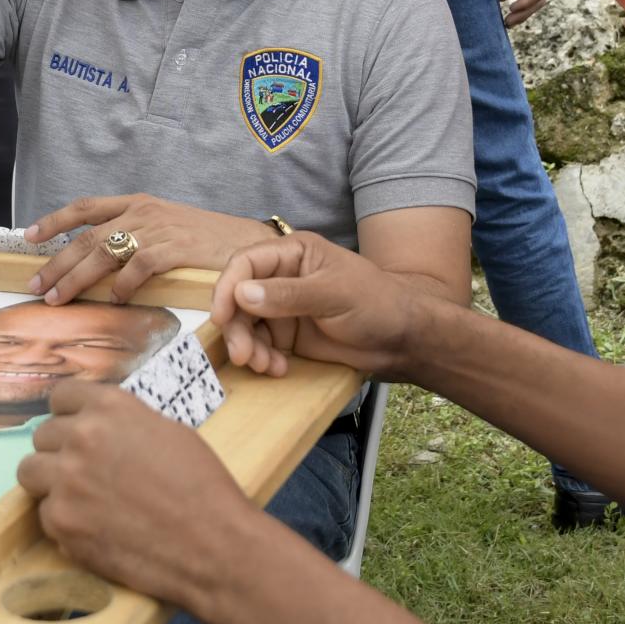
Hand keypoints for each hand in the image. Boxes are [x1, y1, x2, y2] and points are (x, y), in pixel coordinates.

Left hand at [16, 380, 255, 608]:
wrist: (214, 544)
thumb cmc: (202, 487)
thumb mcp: (168, 431)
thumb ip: (124, 424)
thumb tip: (100, 428)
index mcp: (110, 407)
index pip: (61, 396)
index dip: (70, 415)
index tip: (76, 429)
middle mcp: (81, 437)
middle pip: (43, 436)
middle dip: (61, 452)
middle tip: (88, 473)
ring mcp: (66, 481)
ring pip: (30, 472)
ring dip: (50, 483)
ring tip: (81, 499)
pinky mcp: (61, 523)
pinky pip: (45, 515)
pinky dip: (65, 522)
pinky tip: (96, 528)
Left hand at [23, 195, 273, 304]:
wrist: (252, 244)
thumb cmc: (208, 245)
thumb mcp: (166, 231)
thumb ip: (135, 239)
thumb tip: (98, 267)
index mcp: (139, 204)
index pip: (87, 208)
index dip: (55, 220)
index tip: (29, 236)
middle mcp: (144, 212)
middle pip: (89, 236)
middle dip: (57, 263)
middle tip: (36, 286)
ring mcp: (161, 228)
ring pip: (105, 251)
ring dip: (76, 277)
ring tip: (58, 299)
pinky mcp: (178, 247)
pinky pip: (140, 264)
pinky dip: (123, 284)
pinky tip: (113, 300)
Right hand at [208, 232, 422, 379]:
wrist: (403, 339)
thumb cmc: (377, 302)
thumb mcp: (334, 293)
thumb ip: (288, 294)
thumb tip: (242, 294)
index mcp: (293, 254)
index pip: (246, 263)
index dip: (227, 287)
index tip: (221, 316)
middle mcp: (281, 278)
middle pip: (239, 298)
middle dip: (237, 327)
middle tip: (243, 355)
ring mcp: (283, 308)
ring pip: (246, 325)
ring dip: (249, 347)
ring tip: (265, 365)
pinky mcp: (288, 336)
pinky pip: (261, 345)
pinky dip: (263, 359)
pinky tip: (278, 369)